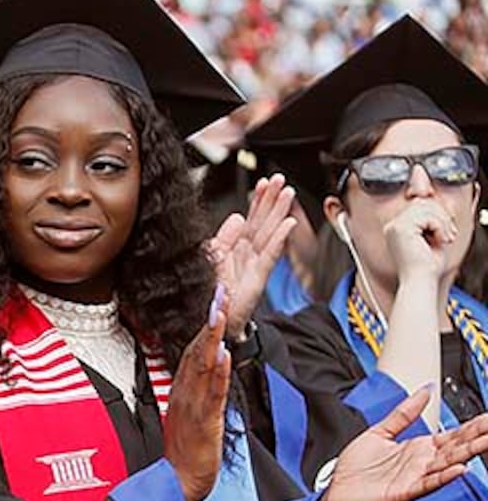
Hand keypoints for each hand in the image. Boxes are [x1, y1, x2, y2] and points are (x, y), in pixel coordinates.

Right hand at [163, 289, 231, 500]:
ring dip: (211, 338)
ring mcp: (193, 407)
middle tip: (218, 292)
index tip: (214, 300)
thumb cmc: (185, 453)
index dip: (205, 325)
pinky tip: (223, 355)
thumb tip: (209, 367)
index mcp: (183, 391)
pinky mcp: (204, 423)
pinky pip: (212, 394)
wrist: (177, 483)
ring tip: (218, 312)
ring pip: (203, 366)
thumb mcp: (189, 415)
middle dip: (209, 321)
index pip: (194, 351)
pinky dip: (218, 374)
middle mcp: (186, 394)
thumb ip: (196, 391)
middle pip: (197, 351)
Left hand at [207, 174, 296, 336]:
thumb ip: (224, 237)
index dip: (258, 200)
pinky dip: (278, 239)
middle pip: (263, 221)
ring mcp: (255, 264)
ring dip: (279, 213)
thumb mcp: (212, 258)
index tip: (265, 182)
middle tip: (281, 180)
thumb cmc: (213, 294)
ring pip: (269, 233)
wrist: (214, 320)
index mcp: (236, 248)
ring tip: (288, 194)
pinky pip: (270, 255)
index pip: (250, 218)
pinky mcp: (258, 278)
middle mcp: (247, 254)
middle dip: (272, 200)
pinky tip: (287, 225)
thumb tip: (237, 216)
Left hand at [317, 385, 487, 500]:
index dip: (473, 425)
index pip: (453, 434)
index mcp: (418, 447)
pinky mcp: (403, 491)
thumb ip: (403, 413)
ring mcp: (414, 477)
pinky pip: (427, 483)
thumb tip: (423, 391)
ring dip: (468, 453)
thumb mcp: (380, 431)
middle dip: (478, 436)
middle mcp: (421, 462)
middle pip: (457, 447)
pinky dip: (443, 477)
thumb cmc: (356, 469)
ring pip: (448, 464)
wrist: (337, 493)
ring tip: (486, 442)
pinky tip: (458, 469)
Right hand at [382, 199, 458, 283]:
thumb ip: (431, 217)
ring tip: (445, 238)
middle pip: (423, 203)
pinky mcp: (401, 229)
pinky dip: (441, 227)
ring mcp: (395, 227)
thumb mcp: (431, 236)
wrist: (419, 281)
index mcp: (396, 228)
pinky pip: (428, 216)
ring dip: (443, 222)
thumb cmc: (426, 266)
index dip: (437, 215)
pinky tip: (440, 240)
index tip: (447, 231)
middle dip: (442, 216)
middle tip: (449, 235)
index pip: (419, 206)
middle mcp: (392, 226)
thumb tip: (433, 199)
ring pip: (427, 207)